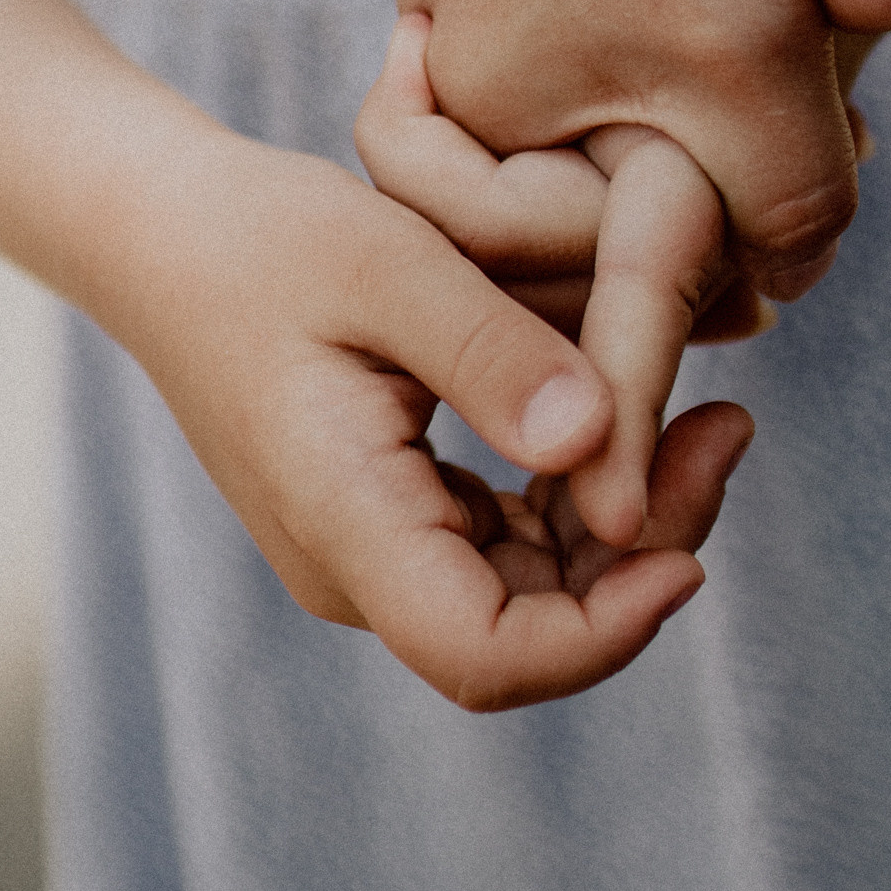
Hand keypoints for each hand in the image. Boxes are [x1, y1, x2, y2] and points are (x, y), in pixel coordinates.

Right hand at [112, 119, 750, 711]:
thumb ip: (490, 355)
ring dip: (625, 521)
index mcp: (343, 520)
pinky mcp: (391, 516)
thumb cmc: (260, 237)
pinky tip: (629, 413)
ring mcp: (371, 550)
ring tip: (708, 414)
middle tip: (726, 427)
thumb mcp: (386, 262)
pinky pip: (508, 541)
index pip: (483, 656)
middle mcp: (355, 566)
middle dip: (644, 555)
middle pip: (528, 630)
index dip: (603, 636)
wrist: (164, 234)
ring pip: (530, 591)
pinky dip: (580, 492)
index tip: (689, 554)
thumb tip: (596, 442)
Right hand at [395, 0, 890, 299]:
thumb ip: (785, 210)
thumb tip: (791, 280)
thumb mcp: (757, 70)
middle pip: (584, 194)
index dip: (683, 278)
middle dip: (698, 192)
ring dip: (719, 104)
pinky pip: (624, 15)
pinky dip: (709, 18)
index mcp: (464, 112)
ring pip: (614, 105)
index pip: (563, 267)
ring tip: (814, 38)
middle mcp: (451, 53)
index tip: (791, 241)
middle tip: (829, 149)